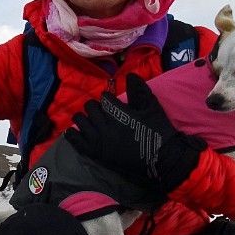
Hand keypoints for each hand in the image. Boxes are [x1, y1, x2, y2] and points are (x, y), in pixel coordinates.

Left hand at [66, 73, 205, 192]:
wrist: (161, 159)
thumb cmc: (158, 132)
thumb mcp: (152, 109)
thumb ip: (140, 91)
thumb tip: (130, 75)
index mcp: (119, 113)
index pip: (104, 98)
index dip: (107, 98)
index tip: (110, 101)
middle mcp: (106, 125)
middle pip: (90, 108)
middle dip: (95, 106)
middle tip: (101, 111)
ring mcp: (99, 140)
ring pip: (81, 121)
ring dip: (83, 117)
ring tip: (88, 119)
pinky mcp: (96, 153)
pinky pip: (76, 141)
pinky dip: (72, 134)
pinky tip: (73, 131)